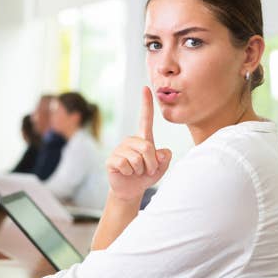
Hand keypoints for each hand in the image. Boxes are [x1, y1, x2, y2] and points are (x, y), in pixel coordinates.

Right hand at [106, 87, 171, 201]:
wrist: (131, 190)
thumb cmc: (146, 176)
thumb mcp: (161, 167)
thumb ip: (165, 159)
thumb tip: (161, 152)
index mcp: (143, 139)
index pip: (145, 119)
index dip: (146, 104)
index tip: (146, 88)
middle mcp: (131, 140)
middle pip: (147, 147)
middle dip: (151, 163)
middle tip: (147, 170)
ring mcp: (120, 149)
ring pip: (137, 159)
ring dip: (140, 170)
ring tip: (136, 172)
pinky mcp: (112, 159)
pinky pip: (126, 165)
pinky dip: (130, 173)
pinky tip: (126, 173)